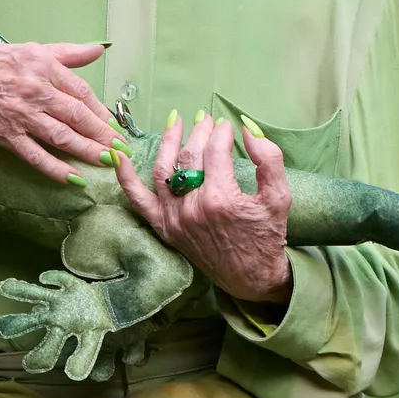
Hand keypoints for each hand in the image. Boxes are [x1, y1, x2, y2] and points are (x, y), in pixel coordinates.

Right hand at [0, 41, 114, 183]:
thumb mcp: (27, 49)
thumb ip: (65, 53)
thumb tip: (98, 49)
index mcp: (42, 65)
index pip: (82, 92)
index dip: (102, 111)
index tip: (116, 126)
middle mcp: (35, 89)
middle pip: (78, 116)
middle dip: (104, 135)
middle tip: (123, 150)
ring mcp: (21, 115)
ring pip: (63, 137)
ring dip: (89, 152)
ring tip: (108, 163)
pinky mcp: (6, 136)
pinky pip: (37, 156)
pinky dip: (57, 169)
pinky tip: (76, 179)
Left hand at [115, 112, 291, 305]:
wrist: (250, 278)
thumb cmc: (266, 236)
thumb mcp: (279, 197)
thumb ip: (269, 159)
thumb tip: (247, 129)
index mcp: (221, 198)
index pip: (215, 151)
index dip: (222, 133)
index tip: (228, 127)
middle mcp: (192, 207)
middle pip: (190, 157)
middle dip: (199, 132)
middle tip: (207, 120)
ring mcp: (174, 219)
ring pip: (164, 169)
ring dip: (169, 142)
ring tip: (177, 122)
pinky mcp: (164, 228)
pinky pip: (138, 200)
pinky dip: (126, 178)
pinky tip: (119, 155)